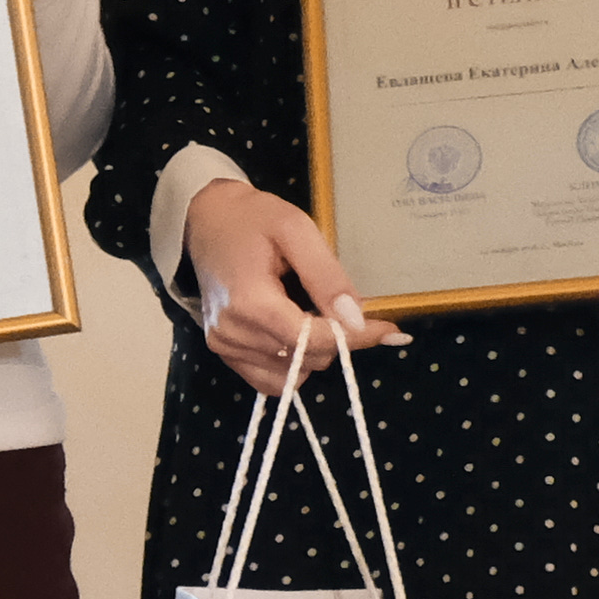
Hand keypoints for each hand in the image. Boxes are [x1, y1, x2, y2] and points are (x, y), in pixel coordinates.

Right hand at [179, 179, 392, 394]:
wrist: (208, 220)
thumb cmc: (253, 218)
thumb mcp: (296, 230)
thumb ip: (326, 276)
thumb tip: (355, 319)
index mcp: (249, 303)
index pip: (312, 339)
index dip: (356, 337)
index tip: (390, 329)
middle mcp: (232, 332)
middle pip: (307, 359)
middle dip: (336, 339)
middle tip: (346, 309)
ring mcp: (224, 345)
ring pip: (292, 373)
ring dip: (315, 352)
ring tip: (311, 314)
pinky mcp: (222, 351)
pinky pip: (270, 380)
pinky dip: (292, 364)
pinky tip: (295, 335)